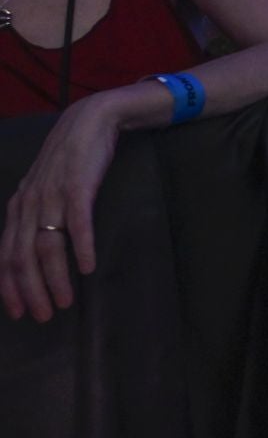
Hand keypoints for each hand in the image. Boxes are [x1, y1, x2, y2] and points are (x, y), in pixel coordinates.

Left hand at [1, 94, 122, 322]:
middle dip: (30, 291)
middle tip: (43, 316)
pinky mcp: (79, 187)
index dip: (8, 287)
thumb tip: (33, 252)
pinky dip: (81, 247)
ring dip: (55, 278)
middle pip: (22, 257)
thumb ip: (35, 217)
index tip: (18, 313)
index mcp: (18, 208)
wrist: (89, 122)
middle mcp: (29, 204)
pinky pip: (77, 223)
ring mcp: (53, 195)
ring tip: (65, 302)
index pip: (5, 256)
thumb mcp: (42, 189)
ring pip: (47, 246)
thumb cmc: (68, 160)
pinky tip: (87, 267)